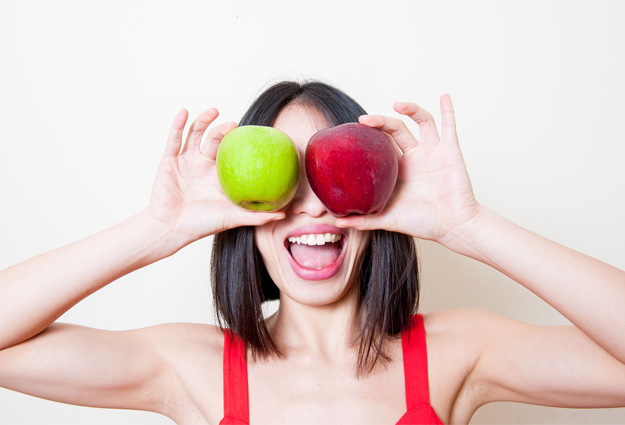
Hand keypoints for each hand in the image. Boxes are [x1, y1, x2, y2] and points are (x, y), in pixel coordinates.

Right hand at [147, 108, 283, 244]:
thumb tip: (285, 215)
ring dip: (204, 120)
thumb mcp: (233, 218)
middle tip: (235, 125)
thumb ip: (257, 216)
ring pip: (195, 134)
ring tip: (214, 111)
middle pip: (215, 140)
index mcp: (219, 176)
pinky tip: (185, 112)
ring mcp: (186, 161)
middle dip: (225, 130)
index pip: (233, 153)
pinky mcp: (169, 161)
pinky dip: (178, 124)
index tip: (254, 133)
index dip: (242, 143)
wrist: (171, 229)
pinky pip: (174, 139)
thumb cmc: (202, 225)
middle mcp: (203, 165)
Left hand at [336, 95, 480, 245]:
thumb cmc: (423, 223)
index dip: (369, 136)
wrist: (453, 227)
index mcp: (399, 169)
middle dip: (380, 122)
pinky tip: (443, 96)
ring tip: (398, 105)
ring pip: (422, 121)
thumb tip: (337, 221)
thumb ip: (364, 220)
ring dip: (411, 109)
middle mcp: (415, 156)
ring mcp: (433, 152)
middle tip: (364, 120)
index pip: (381, 145)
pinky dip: (447, 110)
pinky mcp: (450, 151)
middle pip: (396, 130)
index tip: (353, 131)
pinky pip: (449, 126)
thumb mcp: (389, 220)